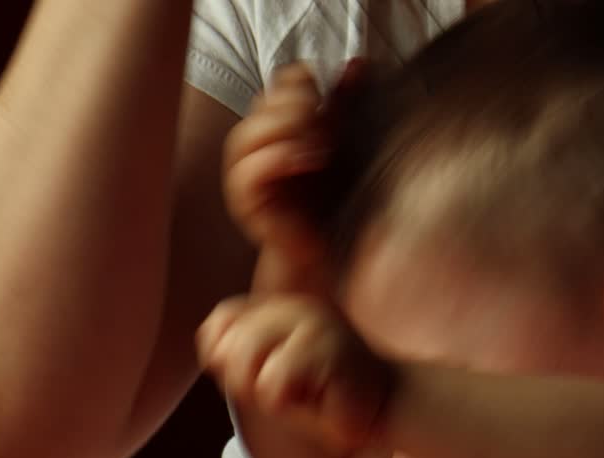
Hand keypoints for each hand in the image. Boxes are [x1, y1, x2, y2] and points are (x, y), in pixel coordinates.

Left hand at [196, 293, 391, 451]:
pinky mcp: (328, 348)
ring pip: (245, 364)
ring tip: (309, 395)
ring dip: (270, 397)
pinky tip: (323, 400)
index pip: (220, 325)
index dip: (229, 360)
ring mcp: (315, 323)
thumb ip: (238, 356)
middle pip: (228, 347)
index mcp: (280, 308)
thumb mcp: (272, 375)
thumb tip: (215, 350)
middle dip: (248, 383)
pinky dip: (291, 407)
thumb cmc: (326, 400)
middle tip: (295, 392)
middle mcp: (296, 307)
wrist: (389, 410)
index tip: (271, 376)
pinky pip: (273, 386)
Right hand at [223, 63, 330, 261]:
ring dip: (289, 130)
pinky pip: (252, 169)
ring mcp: (244, 170)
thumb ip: (344, 103)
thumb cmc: (328, 197)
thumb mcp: (340, 143)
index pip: (279, 83)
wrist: (321, 249)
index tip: (327, 94)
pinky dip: (281, 158)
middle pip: (265, 103)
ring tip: (320, 143)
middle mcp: (254, 142)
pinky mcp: (244, 199)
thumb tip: (359, 63)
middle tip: (325, 121)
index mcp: (275, 124)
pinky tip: (310, 160)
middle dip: (298, 106)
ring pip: (252, 132)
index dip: (302, 81)